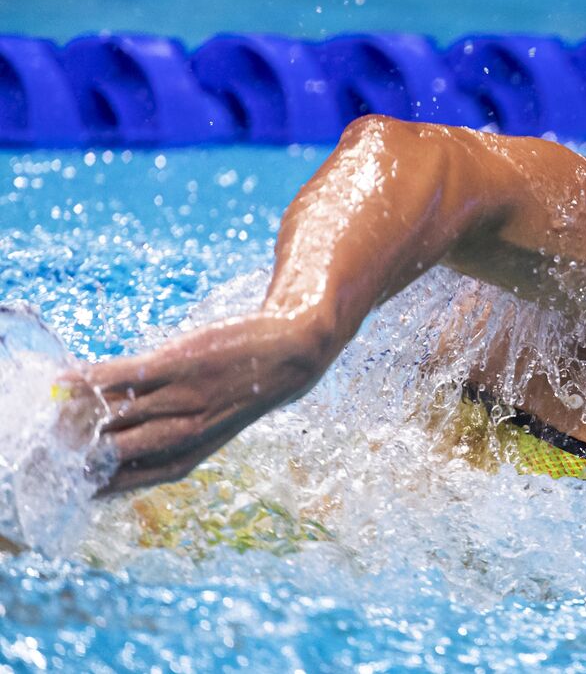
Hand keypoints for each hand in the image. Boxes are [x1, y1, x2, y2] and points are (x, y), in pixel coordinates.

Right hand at [59, 311, 329, 495]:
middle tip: (42, 444)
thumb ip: (161, 445)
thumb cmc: (240, 394)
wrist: (291, 355)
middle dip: (66, 452)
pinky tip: (63, 381)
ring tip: (49, 410)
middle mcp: (178, 436)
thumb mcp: (205, 434)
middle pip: (104, 453)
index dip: (80, 481)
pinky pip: (119, 377)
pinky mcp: (178, 365)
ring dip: (69, 414)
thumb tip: (108, 457)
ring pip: (106, 415)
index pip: (118, 482)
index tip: (53, 476)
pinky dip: (85, 380)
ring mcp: (178, 400)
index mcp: (184, 460)